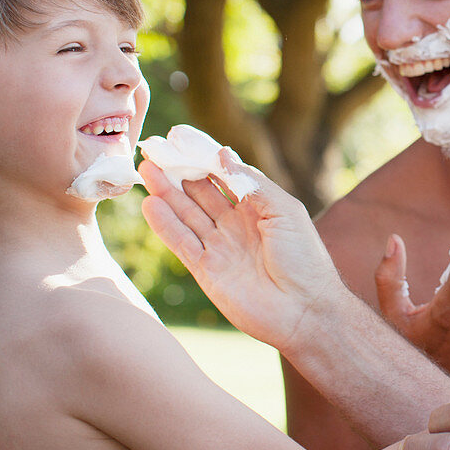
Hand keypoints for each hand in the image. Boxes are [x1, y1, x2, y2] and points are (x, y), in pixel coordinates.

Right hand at [140, 148, 343, 348]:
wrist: (304, 310)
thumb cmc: (304, 258)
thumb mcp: (285, 210)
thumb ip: (252, 183)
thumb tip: (222, 154)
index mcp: (259, 207)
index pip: (225, 176)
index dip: (203, 158)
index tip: (180, 139)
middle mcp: (237, 224)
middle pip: (201, 192)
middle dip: (178, 171)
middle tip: (154, 150)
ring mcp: (221, 247)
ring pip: (186, 214)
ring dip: (166, 193)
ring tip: (145, 169)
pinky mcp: (207, 270)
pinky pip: (181, 243)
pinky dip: (165, 225)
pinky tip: (150, 204)